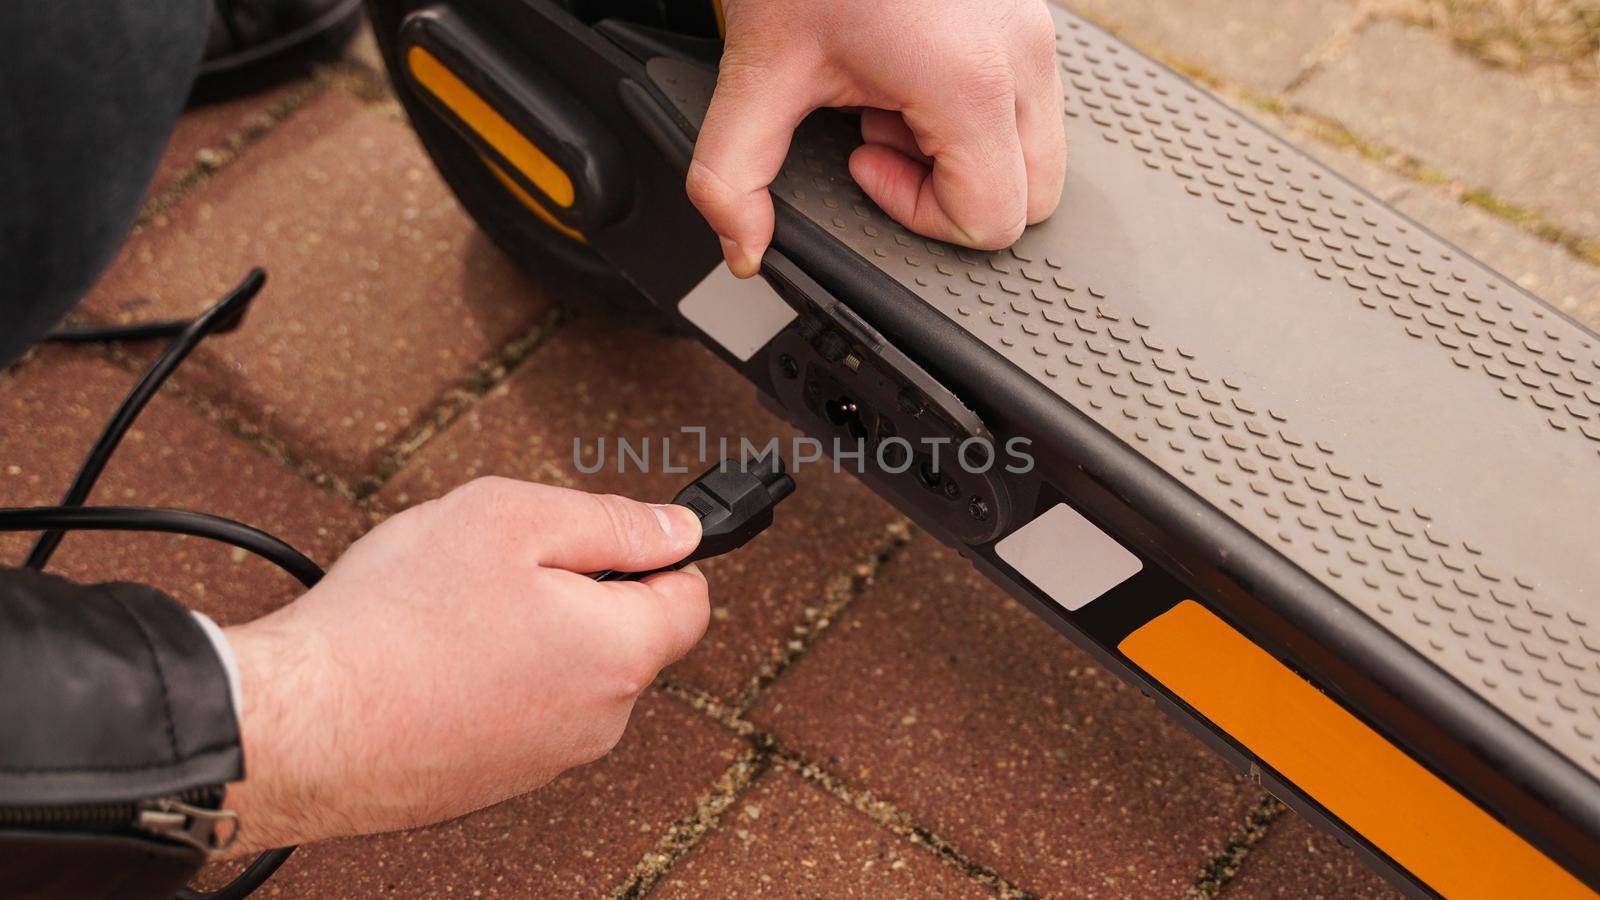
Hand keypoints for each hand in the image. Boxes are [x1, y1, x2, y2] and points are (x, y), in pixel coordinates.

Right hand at [219, 477, 706, 853]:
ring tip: (451, 612)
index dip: (655, 553)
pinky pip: (515, 711)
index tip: (612, 536)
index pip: (690, 598)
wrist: (298, 727)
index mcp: (619, 654)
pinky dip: (486, 680)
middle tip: (502, 566)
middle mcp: (598, 721)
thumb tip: (676, 529)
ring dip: (527, 635)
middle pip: (622, 635)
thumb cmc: (393, 624)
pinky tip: (430, 656)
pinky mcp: (492, 781)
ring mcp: (544, 759)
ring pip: (564, 673)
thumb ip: (610, 521)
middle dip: (577, 591)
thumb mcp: (510, 519)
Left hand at [687, 0, 1065, 276]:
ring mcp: (1035, 29)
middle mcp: (1021, 56)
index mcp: (970, 81)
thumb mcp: (760, 68)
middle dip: (952, 189)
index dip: (919, 213)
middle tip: (882, 136)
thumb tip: (744, 244)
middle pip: (1034, 196)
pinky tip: (912, 67)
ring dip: (963, 148)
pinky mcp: (1030, 12)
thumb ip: (734, 174)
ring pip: (1037, 148)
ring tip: (893, 96)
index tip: (866, 160)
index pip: (992, 219)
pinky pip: (1028, 99)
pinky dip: (974, 108)